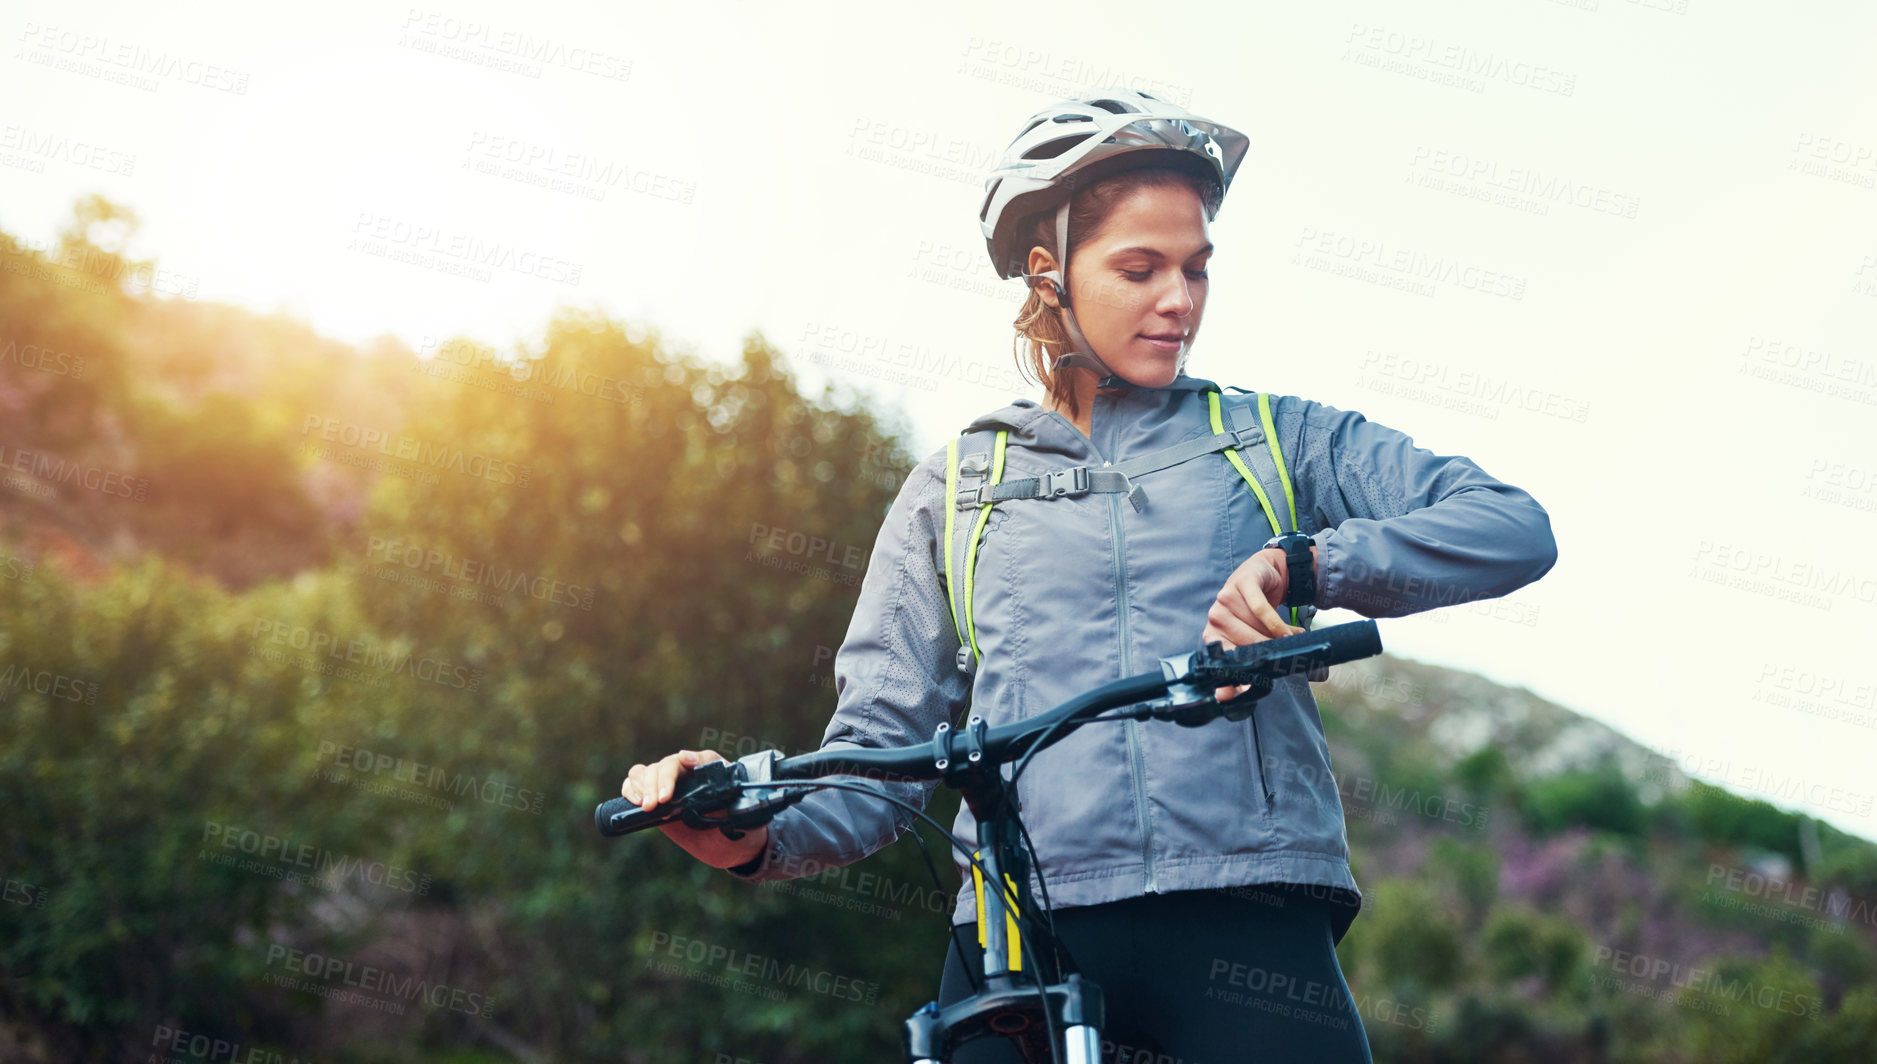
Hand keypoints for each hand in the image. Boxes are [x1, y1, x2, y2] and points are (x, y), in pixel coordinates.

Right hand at [621, 749, 769, 869]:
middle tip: (656, 805)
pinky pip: (634, 787)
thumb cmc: (742, 823)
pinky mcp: (655, 802)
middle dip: (655, 784)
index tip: (669, 793)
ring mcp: (668, 787)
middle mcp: (684, 775)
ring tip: (647, 806)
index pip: (685, 759)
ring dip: (640, 786)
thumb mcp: (741, 810)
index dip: (673, 772)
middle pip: (661, 767)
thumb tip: (707, 788)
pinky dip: (630, 791)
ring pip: (643, 772)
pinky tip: (637, 804)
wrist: (733, 847)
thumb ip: (724, 790)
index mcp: (706, 771)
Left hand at [1202, 547, 1303, 700]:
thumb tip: (1245, 691)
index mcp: (1214, 635)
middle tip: (1284, 655)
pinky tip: (1289, 630)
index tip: (1245, 690)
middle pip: (1243, 645)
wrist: (1264, 574)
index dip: (1233, 678)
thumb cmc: (1256, 612)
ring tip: (1290, 638)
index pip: (1222, 661)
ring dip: (1276, 638)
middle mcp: (1215, 618)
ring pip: (1253, 628)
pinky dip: (1276, 623)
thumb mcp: (1253, 638)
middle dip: (1267, 653)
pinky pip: (1260, 609)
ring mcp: (1225, 599)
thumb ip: (1251, 660)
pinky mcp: (1242, 583)